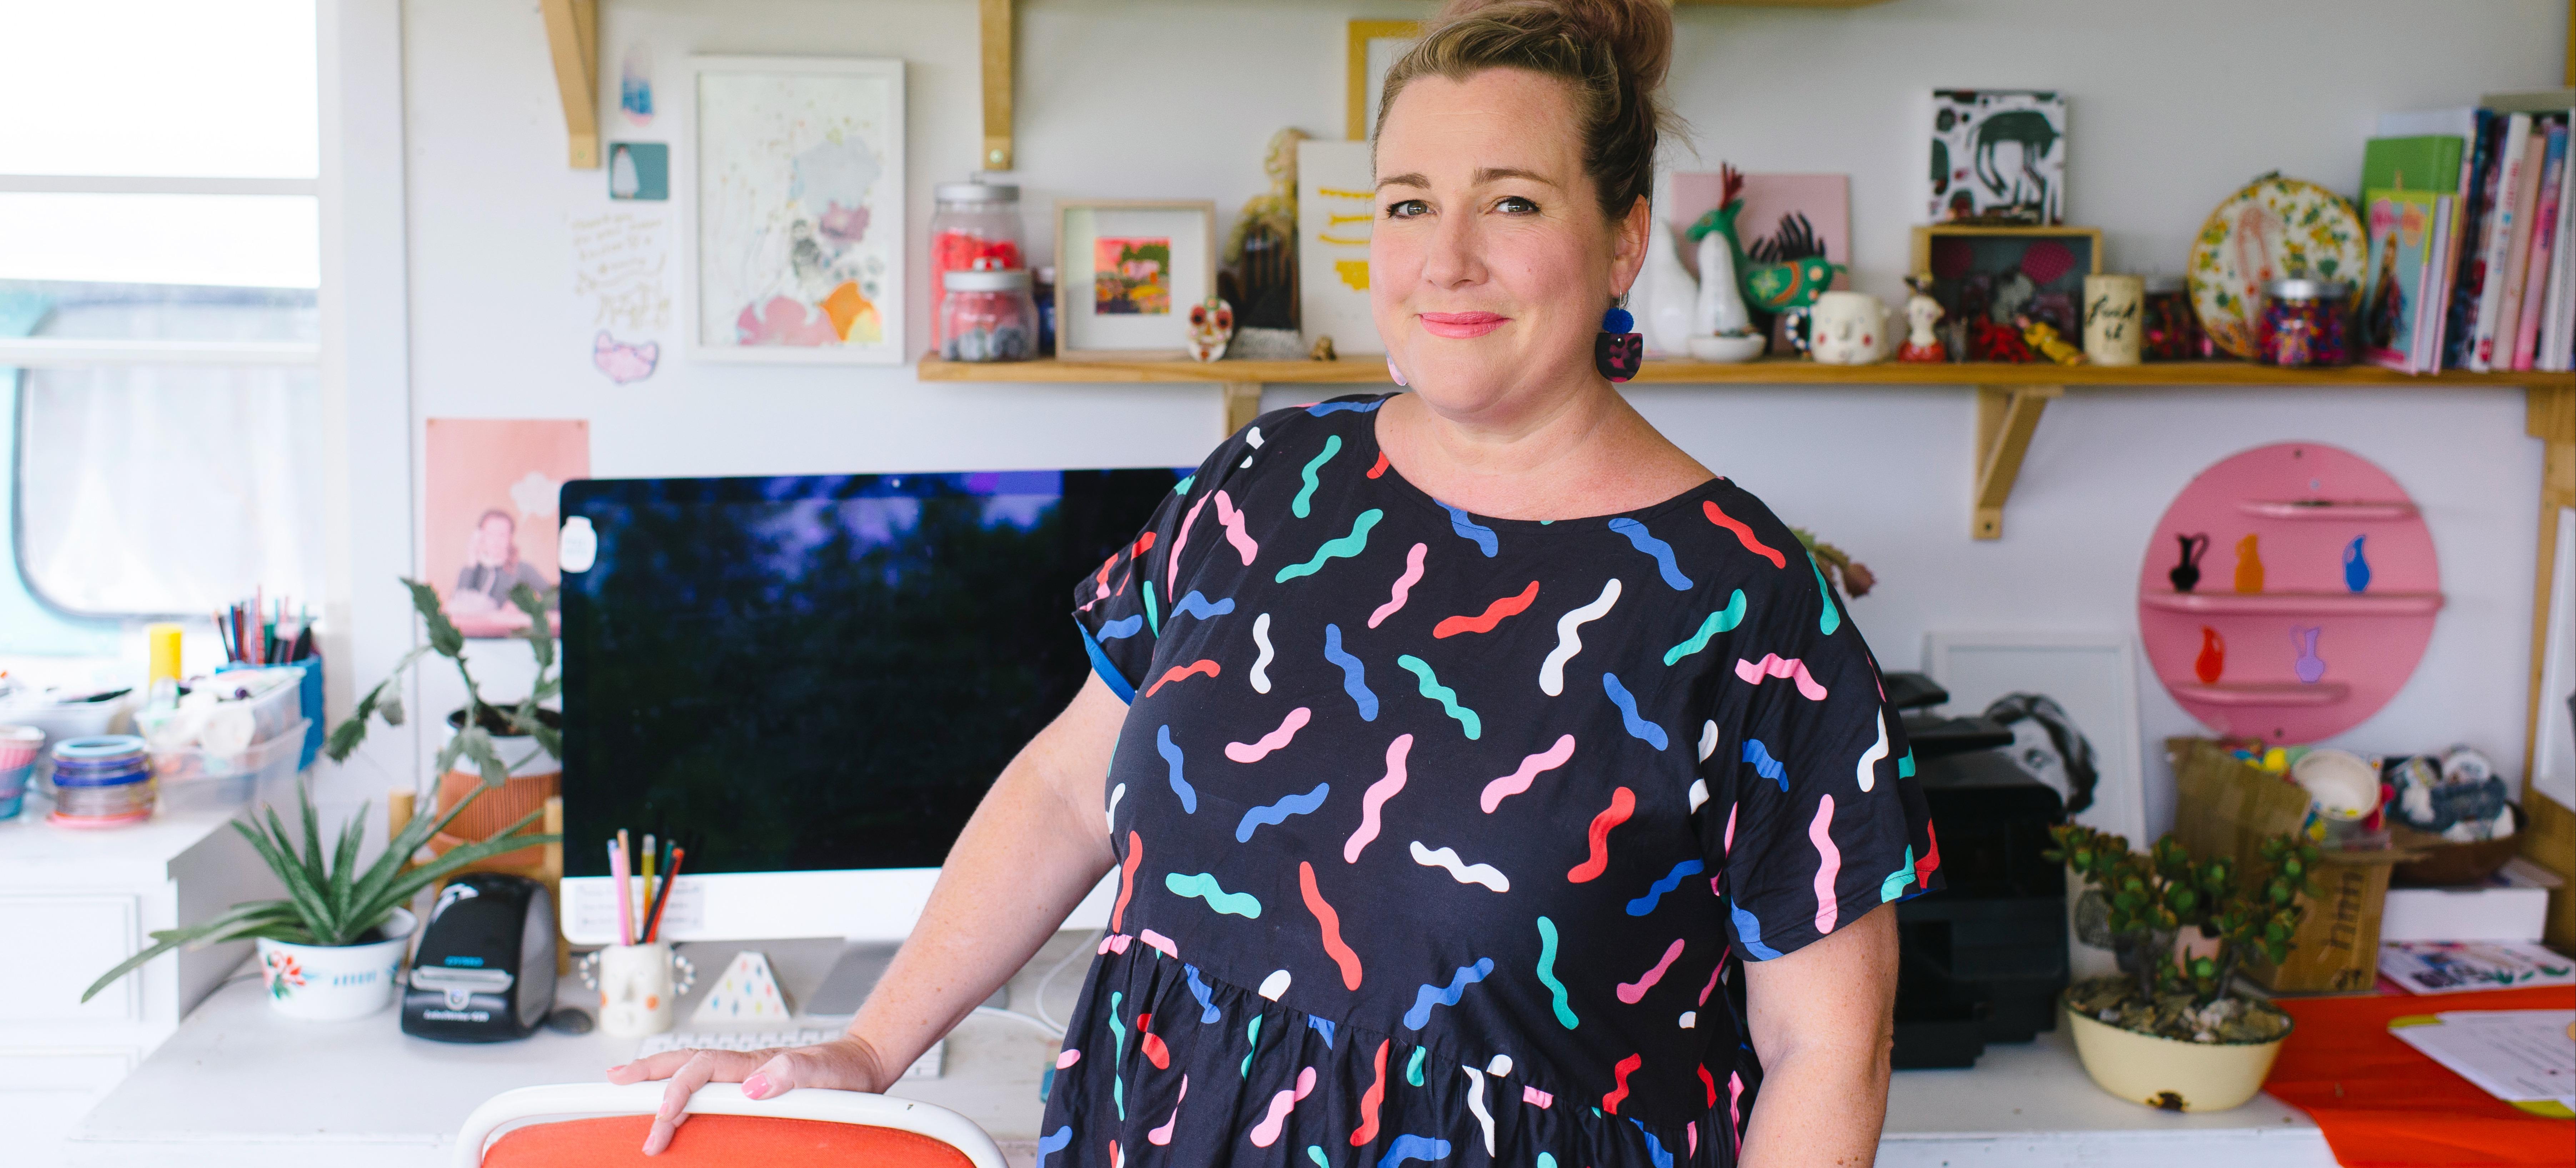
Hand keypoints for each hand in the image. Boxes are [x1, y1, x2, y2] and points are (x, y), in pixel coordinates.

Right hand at [605, 1035, 893, 1154]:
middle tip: (611, 1085)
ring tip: (622, 1085)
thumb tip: (755, 1085)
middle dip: (646, 1074)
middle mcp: (744, 1067)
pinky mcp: (749, 1088)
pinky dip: (679, 1088)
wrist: (862, 1065)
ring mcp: (744, 1076)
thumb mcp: (828, 1073)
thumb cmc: (845, 1070)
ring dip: (656, 1078)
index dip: (677, 1091)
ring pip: (691, 1071)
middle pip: (685, 1063)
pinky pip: (706, 1085)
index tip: (659, 1118)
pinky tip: (668, 1099)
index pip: (703, 1071)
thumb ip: (795, 1073)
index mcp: (755, 1064)